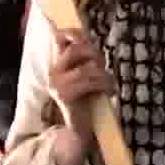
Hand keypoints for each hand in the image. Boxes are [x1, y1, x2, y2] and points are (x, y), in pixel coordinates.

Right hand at [48, 31, 114, 164]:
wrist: (78, 131)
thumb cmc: (86, 103)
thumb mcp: (85, 79)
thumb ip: (85, 62)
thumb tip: (91, 42)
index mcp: (58, 65)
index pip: (63, 39)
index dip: (74, 33)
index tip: (88, 37)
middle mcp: (54, 72)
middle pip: (77, 50)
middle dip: (96, 55)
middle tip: (104, 68)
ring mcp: (58, 84)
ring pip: (87, 68)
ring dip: (104, 75)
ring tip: (109, 84)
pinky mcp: (66, 95)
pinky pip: (90, 82)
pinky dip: (105, 85)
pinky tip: (110, 91)